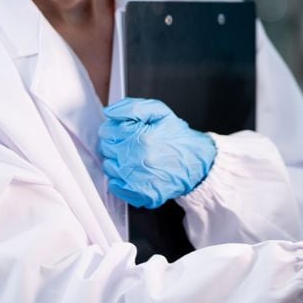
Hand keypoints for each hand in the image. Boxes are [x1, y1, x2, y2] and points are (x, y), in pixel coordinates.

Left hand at [98, 97, 217, 208]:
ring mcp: (138, 180)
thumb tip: (109, 112)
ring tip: (135, 157)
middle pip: (105, 148)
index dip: (115, 128)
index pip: (106, 130)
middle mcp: (137, 160)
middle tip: (133, 143)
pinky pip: (115, 186)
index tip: (127, 131)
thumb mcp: (159, 112)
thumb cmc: (178, 138)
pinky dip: (120, 179)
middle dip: (116, 143)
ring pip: (108, 167)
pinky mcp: (141, 195)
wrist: (197, 163)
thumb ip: (132, 107)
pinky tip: (133, 172)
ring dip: (117, 161)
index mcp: (141, 138)